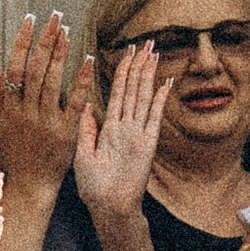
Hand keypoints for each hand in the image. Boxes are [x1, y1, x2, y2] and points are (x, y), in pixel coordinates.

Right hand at [0, 13, 85, 197]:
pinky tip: (89, 61)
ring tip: (67, 32)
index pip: (15, 67)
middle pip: (34, 69)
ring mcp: (46, 122)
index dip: (22, 42)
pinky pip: (75, 103)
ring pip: (52, 82)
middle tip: (55, 17)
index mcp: (10, 107)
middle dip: (45, 41)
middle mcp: (26, 112)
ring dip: (60, 54)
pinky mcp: (66, 133)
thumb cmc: (17, 151)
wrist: (31, 184)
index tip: (31, 19)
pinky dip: (81, 81)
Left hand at [71, 42, 172, 226]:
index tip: (127, 53)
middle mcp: (126, 127)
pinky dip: (160, 99)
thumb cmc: (94, 187)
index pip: (117, 92)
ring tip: (154, 53)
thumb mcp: (83, 153)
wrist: (108, 207)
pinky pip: (154, 116)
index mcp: (110, 128)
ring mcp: (138, 133)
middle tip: (146, 43)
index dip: (122, 71)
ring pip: (143, 97)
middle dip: (139, 65)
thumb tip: (85, 105)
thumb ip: (86, 128)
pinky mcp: (147, 143)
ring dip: (149, 75)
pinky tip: (166, 82)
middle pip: (133, 89)